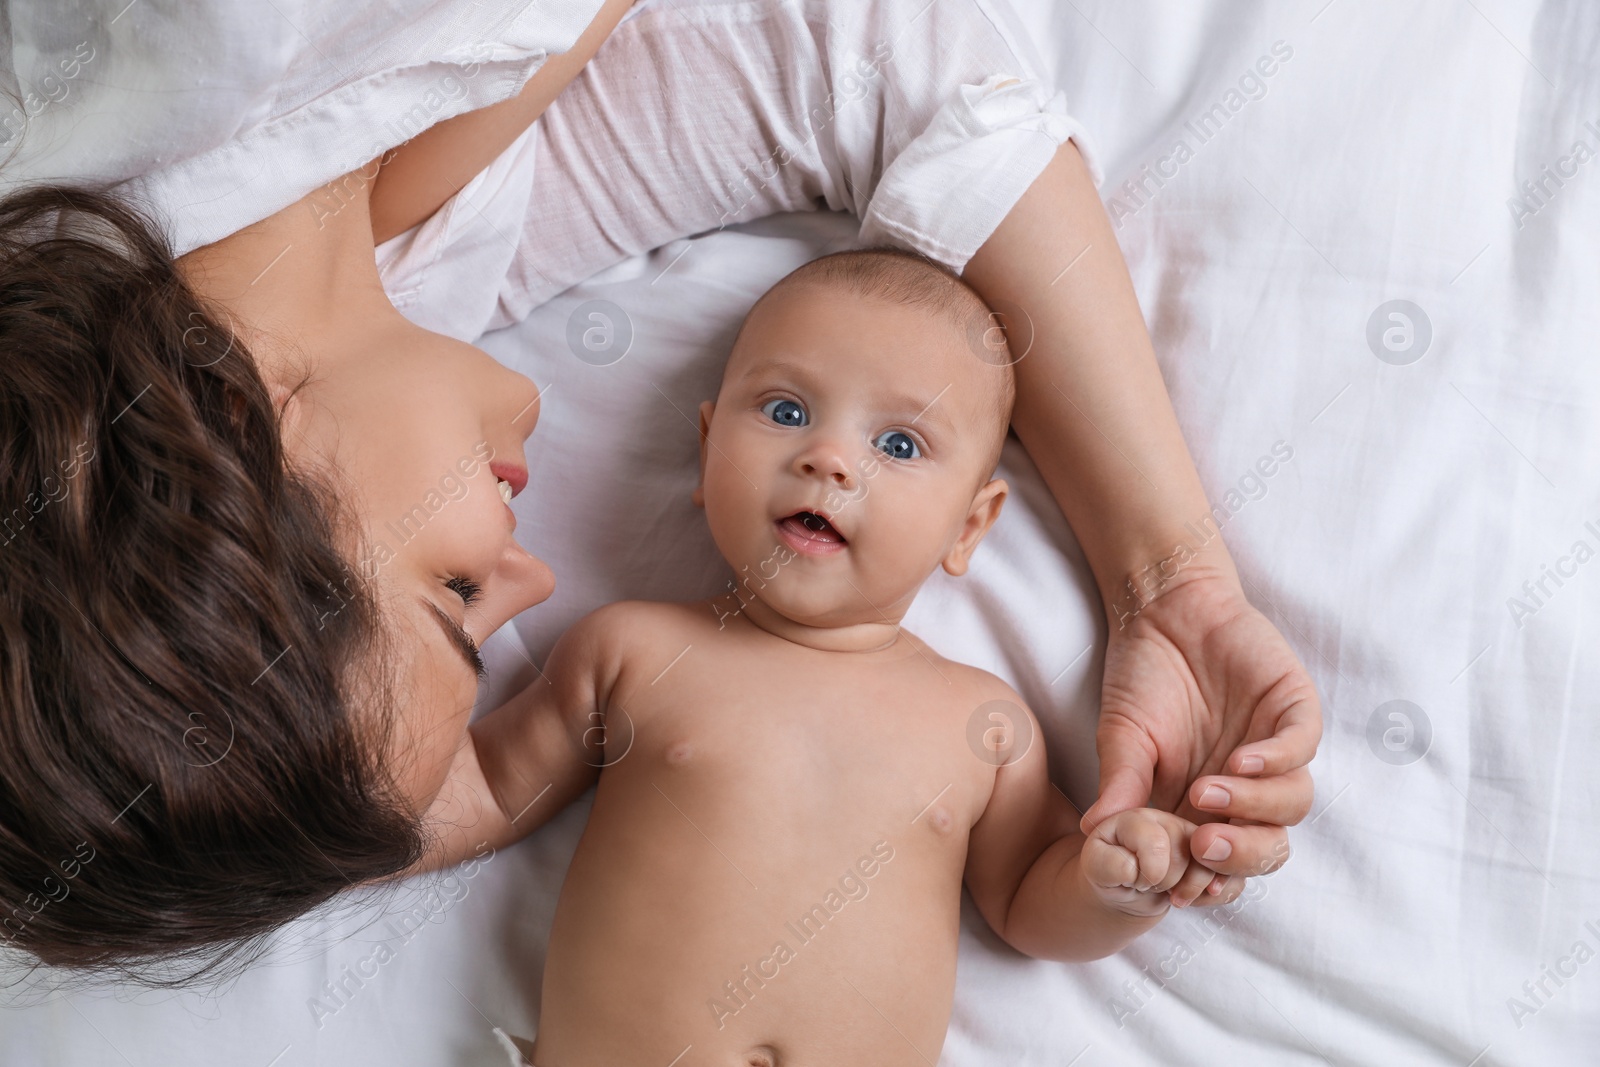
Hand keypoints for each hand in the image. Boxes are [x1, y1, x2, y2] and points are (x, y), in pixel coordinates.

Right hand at [1081, 573, 1320, 904]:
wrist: (1163, 610)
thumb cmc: (1141, 678)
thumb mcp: (1121, 740)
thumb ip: (1120, 788)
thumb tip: (1097, 838)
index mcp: (1207, 808)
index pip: (1224, 863)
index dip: (1209, 881)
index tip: (1180, 888)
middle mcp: (1248, 788)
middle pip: (1268, 845)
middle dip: (1241, 854)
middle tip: (1203, 845)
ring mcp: (1276, 750)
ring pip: (1293, 803)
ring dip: (1254, 807)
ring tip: (1206, 790)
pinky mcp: (1294, 710)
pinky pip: (1301, 749)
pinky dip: (1277, 762)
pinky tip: (1242, 761)